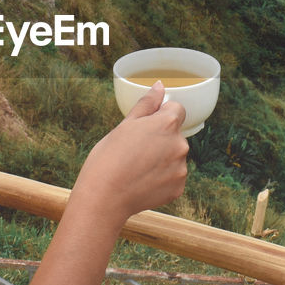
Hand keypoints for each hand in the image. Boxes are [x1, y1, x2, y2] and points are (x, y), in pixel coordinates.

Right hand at [72, 82, 189, 224]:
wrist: (104, 198)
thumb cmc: (108, 158)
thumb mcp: (125, 125)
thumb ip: (146, 104)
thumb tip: (159, 86)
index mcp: (167, 124)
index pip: (177, 109)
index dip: (160, 116)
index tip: (145, 127)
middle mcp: (180, 144)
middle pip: (175, 135)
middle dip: (160, 139)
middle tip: (134, 150)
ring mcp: (181, 168)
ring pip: (174, 157)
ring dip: (161, 159)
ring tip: (136, 168)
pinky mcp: (178, 188)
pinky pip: (172, 177)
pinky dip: (161, 179)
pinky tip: (142, 182)